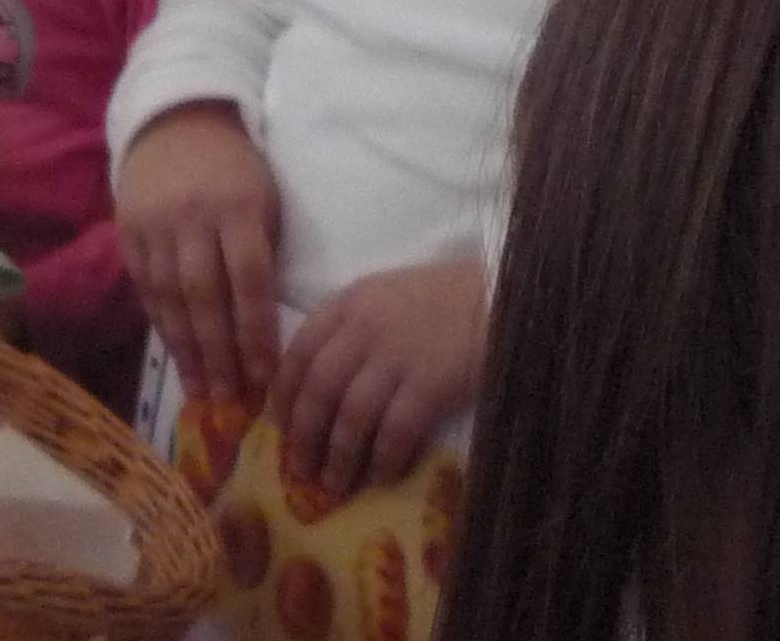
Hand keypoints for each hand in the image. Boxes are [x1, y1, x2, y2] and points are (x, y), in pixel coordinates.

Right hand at [116, 101, 283, 410]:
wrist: (176, 121)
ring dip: (187, 349)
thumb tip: (262, 329)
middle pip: (206, 296)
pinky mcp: (127, 228)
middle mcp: (192, 216)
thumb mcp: (265, 200)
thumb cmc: (236, 169)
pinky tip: (176, 354)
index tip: (265, 378)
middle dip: (219, 354)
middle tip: (230, 401)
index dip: (256, 332)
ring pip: (170, 296)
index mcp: (237, 207)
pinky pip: (145, 285)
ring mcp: (154, 222)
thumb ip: (261, 254)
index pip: (249, 279)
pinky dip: (162, 323)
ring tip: (201, 392)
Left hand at [271, 258, 484, 495]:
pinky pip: (395, 431)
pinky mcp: (431, 385)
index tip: (278, 426)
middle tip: (297, 468)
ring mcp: (396, 358)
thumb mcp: (381, 296)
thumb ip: (348, 328)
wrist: (501, 295)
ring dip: (338, 456)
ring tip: (332, 485)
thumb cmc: (442, 298)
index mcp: (345, 304)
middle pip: (318, 389)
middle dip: (303, 434)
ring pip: (351, 415)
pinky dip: (382, 458)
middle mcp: (363, 330)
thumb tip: (318, 382)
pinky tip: (378, 477)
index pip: (298, 353)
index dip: (284, 395)